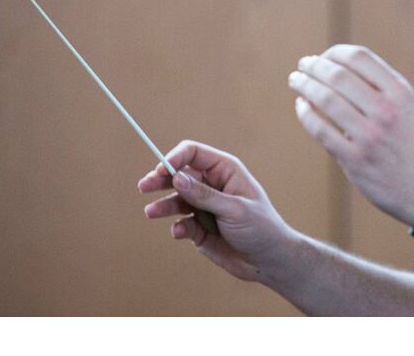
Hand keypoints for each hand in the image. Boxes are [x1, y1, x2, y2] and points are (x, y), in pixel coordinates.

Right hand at [138, 140, 296, 281]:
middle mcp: (212, 185)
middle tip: (144, 186)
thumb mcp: (234, 209)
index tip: (161, 170)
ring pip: (176, 200)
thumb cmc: (261, 227)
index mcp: (225, 171)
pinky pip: (182, 223)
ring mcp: (205, 206)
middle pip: (179, 175)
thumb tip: (176, 178)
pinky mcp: (199, 228)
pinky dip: (178, 227)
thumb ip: (204, 195)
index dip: (175, 158)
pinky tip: (179, 232)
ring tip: (151, 212)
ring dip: (163, 205)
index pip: (194, 154)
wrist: (269, 260)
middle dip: (160, 179)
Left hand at [288, 44, 413, 225]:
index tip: (322, 57)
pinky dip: (305, 113)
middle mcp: (387, 111)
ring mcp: (370, 136)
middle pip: (338, 75)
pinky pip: (320, 129)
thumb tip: (336, 66)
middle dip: (313, 66)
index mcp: (400, 93)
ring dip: (304, 85)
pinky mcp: (356, 160)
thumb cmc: (412, 144)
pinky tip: (302, 106)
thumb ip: (380, 86)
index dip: (333, 52)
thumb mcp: (407, 107)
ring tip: (296, 81)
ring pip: (325, 99)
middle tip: (301, 65)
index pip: (359, 57)